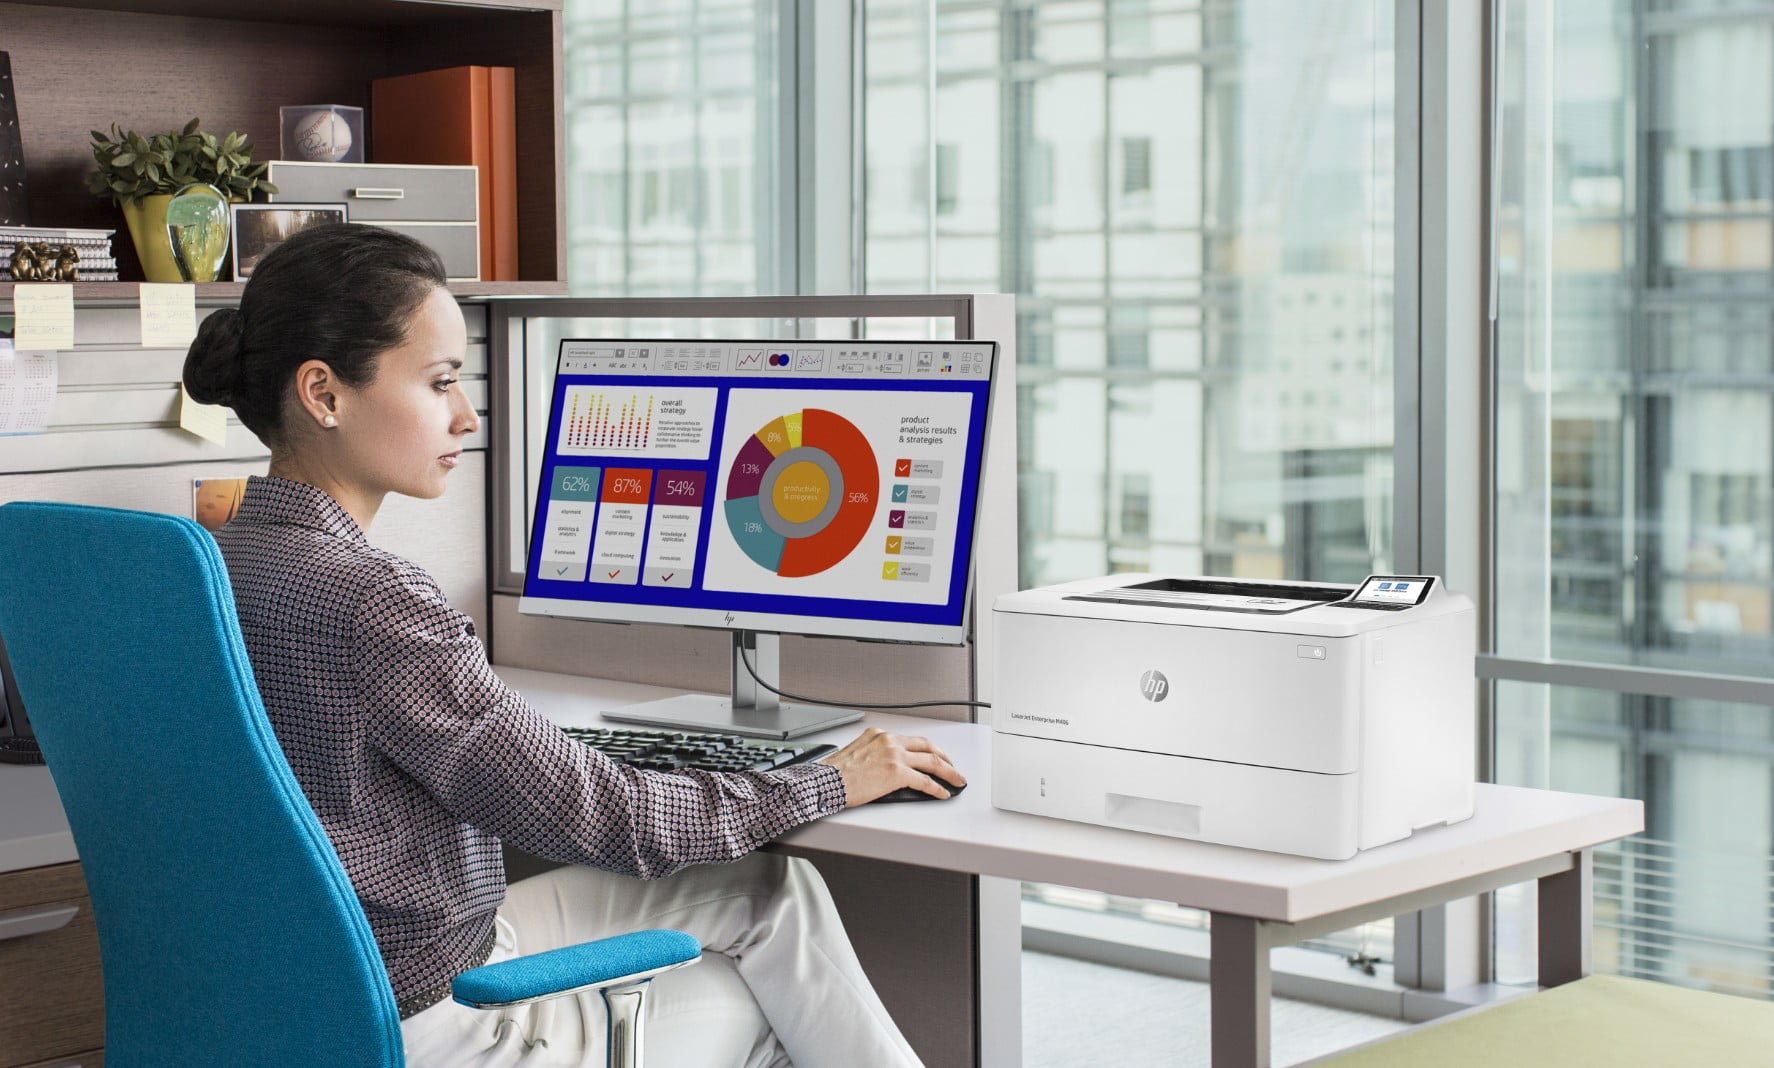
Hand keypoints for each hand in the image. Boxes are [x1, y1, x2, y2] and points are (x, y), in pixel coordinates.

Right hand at [818, 726, 966, 806]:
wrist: (826, 781)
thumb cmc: (834, 774)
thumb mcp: (856, 753)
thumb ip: (875, 755)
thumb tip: (889, 770)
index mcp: (879, 735)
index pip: (911, 740)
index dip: (927, 750)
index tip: (934, 756)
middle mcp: (889, 741)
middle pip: (927, 746)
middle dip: (944, 757)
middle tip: (952, 768)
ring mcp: (894, 755)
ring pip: (932, 761)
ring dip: (948, 772)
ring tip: (957, 781)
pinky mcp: (897, 773)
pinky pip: (925, 781)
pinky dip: (937, 788)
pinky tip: (942, 793)